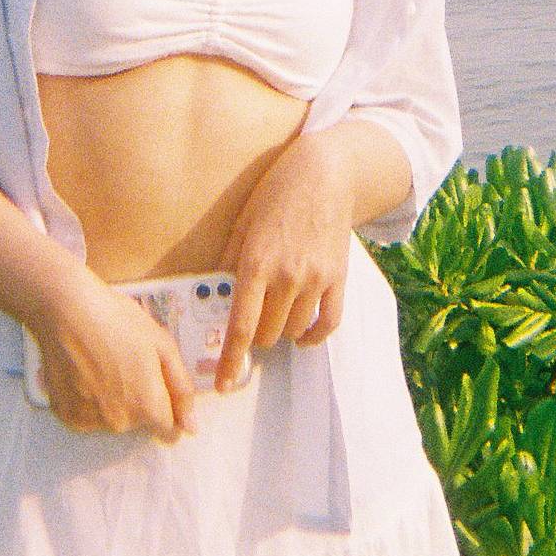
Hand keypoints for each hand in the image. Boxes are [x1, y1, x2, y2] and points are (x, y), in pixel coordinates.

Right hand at [31, 276, 198, 440]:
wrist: (66, 310)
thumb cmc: (119, 321)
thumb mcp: (162, 345)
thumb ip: (181, 389)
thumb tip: (191, 427)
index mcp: (147, 407)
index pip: (169, 432)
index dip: (169, 411)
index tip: (157, 386)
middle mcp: (119, 423)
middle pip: (140, 424)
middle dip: (139, 401)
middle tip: (126, 364)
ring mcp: (89, 422)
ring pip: (113, 420)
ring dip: (113, 401)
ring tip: (102, 364)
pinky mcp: (66, 416)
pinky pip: (88, 417)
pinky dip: (89, 401)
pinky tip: (84, 373)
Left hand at [214, 132, 354, 391]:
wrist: (325, 173)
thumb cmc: (276, 193)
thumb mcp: (243, 222)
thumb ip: (230, 260)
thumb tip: (216, 292)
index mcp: (256, 263)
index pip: (241, 326)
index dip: (231, 360)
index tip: (224, 383)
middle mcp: (287, 276)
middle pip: (267, 333)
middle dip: (254, 335)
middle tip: (250, 322)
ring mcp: (316, 279)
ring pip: (293, 330)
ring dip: (280, 330)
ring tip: (274, 314)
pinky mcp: (338, 278)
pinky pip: (328, 322)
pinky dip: (313, 335)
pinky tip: (302, 334)